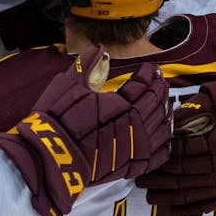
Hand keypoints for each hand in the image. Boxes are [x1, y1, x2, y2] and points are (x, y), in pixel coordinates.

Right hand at [0, 47, 171, 215]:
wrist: (51, 157)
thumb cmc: (58, 119)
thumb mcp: (69, 85)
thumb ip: (87, 64)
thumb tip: (100, 48)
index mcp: (122, 103)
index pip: (144, 83)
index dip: (150, 73)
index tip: (151, 68)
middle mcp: (135, 124)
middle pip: (157, 103)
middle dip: (160, 89)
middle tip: (160, 82)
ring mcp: (136, 147)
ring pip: (162, 127)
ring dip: (165, 112)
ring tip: (165, 104)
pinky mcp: (132, 166)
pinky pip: (159, 154)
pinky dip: (164, 142)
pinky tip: (164, 134)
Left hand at [136, 67, 215, 215]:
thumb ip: (192, 113)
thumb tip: (168, 124)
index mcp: (211, 139)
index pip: (175, 153)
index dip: (158, 159)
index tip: (143, 160)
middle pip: (178, 174)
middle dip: (157, 178)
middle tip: (139, 179)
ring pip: (190, 193)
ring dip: (167, 195)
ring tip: (149, 196)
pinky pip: (209, 204)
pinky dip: (189, 209)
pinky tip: (173, 209)